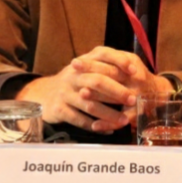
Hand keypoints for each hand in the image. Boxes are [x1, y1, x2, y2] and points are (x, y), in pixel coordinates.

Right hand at [15, 46, 171, 132]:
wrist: (46, 94)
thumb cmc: (76, 81)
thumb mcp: (88, 68)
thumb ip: (107, 65)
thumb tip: (134, 68)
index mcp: (83, 61)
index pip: (103, 54)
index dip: (120, 61)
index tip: (134, 71)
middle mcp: (73, 74)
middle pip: (97, 80)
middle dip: (117, 91)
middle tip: (132, 99)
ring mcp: (65, 92)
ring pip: (89, 104)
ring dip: (109, 113)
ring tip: (124, 120)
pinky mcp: (59, 109)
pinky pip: (79, 119)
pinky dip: (95, 125)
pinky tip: (108, 129)